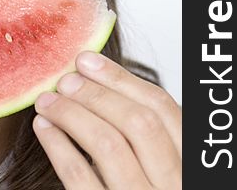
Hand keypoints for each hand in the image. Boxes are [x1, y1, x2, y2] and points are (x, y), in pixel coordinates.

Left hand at [33, 52, 180, 188]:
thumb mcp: (163, 169)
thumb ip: (148, 138)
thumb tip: (97, 83)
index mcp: (193, 167)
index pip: (163, 108)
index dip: (121, 78)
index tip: (87, 60)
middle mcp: (176, 187)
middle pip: (137, 122)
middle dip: (95, 93)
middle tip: (64, 79)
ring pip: (108, 144)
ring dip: (71, 114)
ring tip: (46, 100)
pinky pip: (81, 179)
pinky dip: (58, 147)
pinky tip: (43, 128)